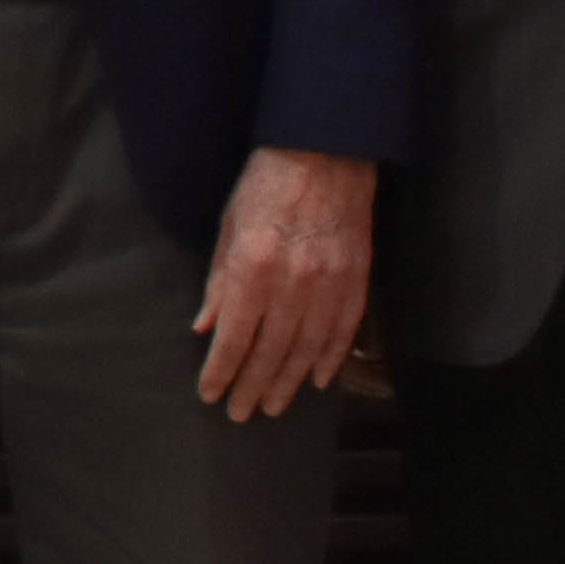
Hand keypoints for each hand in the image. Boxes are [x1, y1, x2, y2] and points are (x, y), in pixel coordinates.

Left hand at [193, 147, 377, 417]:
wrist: (326, 151)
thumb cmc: (267, 184)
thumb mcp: (229, 226)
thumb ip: (219, 282)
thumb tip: (207, 328)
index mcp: (253, 266)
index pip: (234, 337)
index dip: (221, 371)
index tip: (210, 394)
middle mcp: (292, 281)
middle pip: (271, 351)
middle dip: (253, 386)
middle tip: (241, 413)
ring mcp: (330, 282)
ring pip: (308, 349)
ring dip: (289, 382)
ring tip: (274, 405)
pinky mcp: (358, 277)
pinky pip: (344, 330)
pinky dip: (330, 358)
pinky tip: (317, 379)